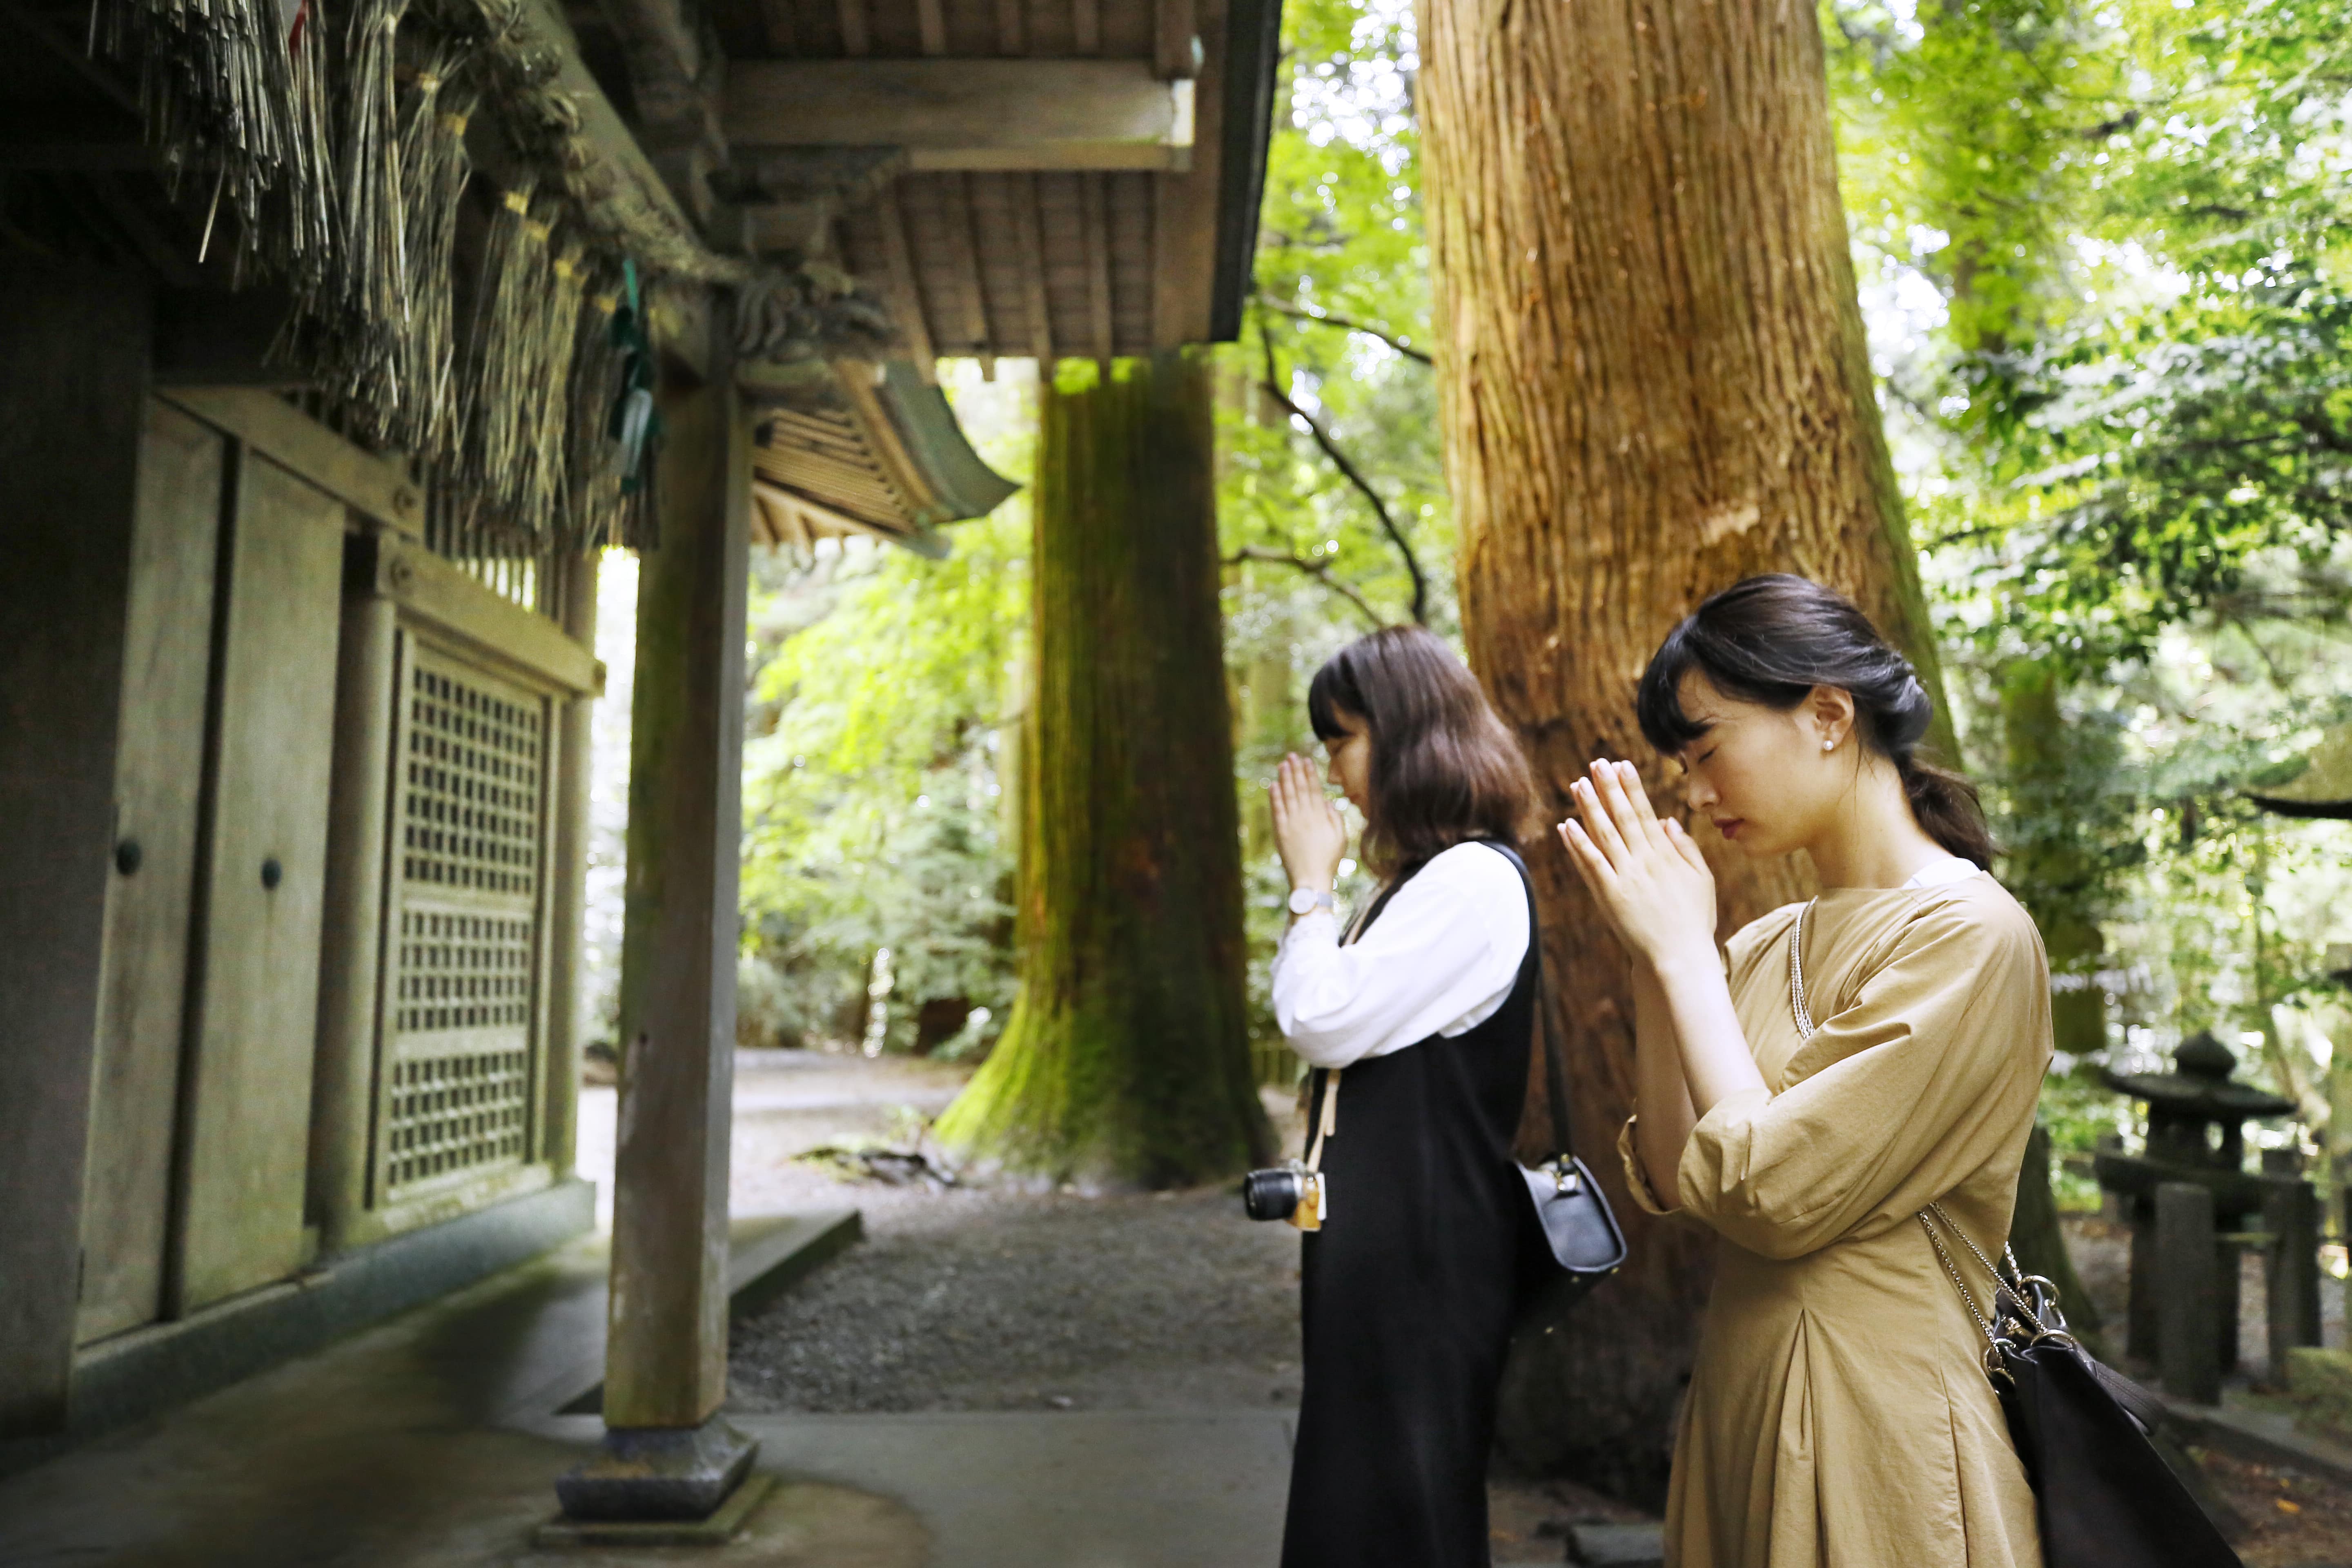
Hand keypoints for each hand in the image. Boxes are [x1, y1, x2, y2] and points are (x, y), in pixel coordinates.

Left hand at [1270, 753, 1347, 896]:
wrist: (1311, 878)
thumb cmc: (1328, 860)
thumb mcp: (1340, 838)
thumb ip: (1335, 817)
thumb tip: (1325, 801)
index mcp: (1320, 816)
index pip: (1314, 789)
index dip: (1309, 773)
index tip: (1306, 760)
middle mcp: (1305, 816)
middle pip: (1299, 788)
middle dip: (1295, 770)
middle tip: (1291, 756)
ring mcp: (1292, 823)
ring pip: (1287, 795)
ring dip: (1284, 778)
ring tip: (1282, 764)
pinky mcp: (1281, 832)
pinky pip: (1277, 810)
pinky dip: (1274, 797)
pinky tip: (1273, 785)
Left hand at [1556, 758, 1718, 971]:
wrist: (1680, 957)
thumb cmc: (1694, 921)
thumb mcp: (1702, 881)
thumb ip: (1687, 849)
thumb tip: (1668, 821)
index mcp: (1666, 855)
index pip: (1645, 813)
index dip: (1632, 788)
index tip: (1622, 764)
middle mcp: (1645, 861)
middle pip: (1622, 817)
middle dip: (1609, 788)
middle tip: (1596, 763)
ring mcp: (1626, 878)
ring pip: (1604, 835)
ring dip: (1590, 808)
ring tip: (1577, 784)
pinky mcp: (1610, 896)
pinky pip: (1591, 864)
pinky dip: (1578, 844)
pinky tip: (1566, 825)